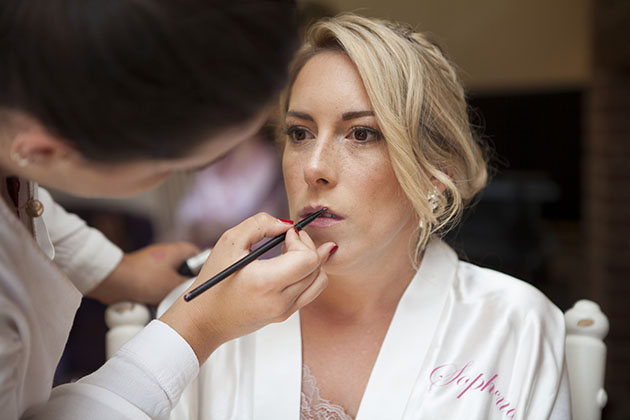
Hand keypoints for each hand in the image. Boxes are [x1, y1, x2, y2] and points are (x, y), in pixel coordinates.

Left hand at [87, 242, 199, 304]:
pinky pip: (158, 281)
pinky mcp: (144, 271)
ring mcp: (155, 262)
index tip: (205, 280)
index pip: (199, 255)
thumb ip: (189, 284)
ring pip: (172, 276)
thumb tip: (198, 286)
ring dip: (172, 288)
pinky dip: (159, 290)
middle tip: (188, 292)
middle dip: (185, 282)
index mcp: (178, 250)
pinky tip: (157, 301)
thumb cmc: (146, 279)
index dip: (204, 268)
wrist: (114, 280)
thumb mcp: (174, 285)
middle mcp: (167, 253)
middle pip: (185, 267)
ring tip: (171, 299)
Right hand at [159, 212, 335, 363]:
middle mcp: (280, 300)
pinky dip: (307, 275)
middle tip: (289, 238)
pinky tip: (290, 266)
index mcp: (266, 282)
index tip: (287, 234)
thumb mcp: (229, 242)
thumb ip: (259, 224)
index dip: (302, 240)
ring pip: (319, 280)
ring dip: (311, 261)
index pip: (309, 259)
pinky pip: (310, 291)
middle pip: (317, 268)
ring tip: (290, 252)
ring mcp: (285, 311)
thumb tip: (285, 224)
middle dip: (308, 246)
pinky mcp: (285, 315)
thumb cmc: (213, 282)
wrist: (205, 319)